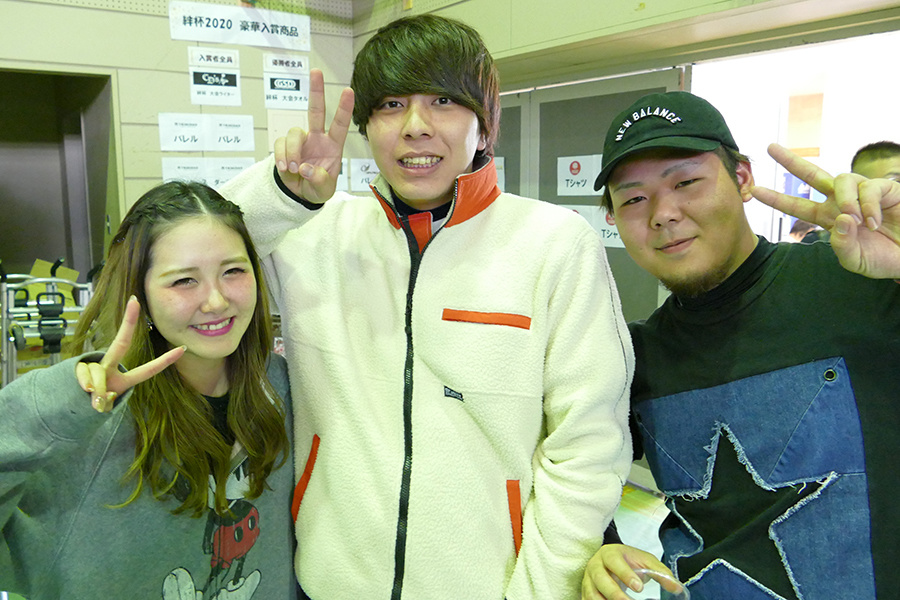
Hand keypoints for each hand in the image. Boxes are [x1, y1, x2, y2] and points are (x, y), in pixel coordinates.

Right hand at [76, 296, 184, 412]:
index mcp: (123, 377)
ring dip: (96, 390)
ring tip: (93, 398)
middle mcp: (110, 366)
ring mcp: (95, 366)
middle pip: (121, 343)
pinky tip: (85, 392)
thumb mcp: (103, 405)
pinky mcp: (78, 367)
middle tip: (134, 302)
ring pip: (99, 373)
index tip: (183, 348)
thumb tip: (98, 392)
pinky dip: (85, 386)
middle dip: (129, 322)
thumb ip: (103, 400)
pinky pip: (85, 375)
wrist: (70, 404)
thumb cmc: (91, 403)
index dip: (165, 361)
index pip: (148, 370)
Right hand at [274, 68, 354, 202]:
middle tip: (316, 71)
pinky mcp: (285, 146)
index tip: (348, 91)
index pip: (340, 125)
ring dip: (292, 151)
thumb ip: (319, 180)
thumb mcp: (324, 190)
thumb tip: (305, 168)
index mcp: (333, 146)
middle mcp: (317, 138)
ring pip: (294, 133)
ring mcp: (301, 141)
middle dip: (316, 91)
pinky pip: (280, 144)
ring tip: (294, 169)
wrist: (300, 195)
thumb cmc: (317, 188)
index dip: (344, 109)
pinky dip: (281, 156)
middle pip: (316, 110)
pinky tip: (286, 169)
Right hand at [581, 544, 681, 599]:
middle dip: (614, 593)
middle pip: (600, 579)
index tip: (639, 587)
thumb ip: (660, 572)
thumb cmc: (628, 561)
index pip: (614, 561)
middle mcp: (595, 565)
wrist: (610, 561)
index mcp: (609, 554)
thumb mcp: (644, 561)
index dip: (625, 574)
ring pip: (591, 593)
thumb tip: (677, 588)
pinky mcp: (585, 592)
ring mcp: (588, 580)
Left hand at [751, 143, 899, 278]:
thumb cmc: (885, 258)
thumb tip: (840, 219)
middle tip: (770, 148)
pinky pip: (869, 188)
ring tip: (857, 221)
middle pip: (812, 174)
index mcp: (829, 218)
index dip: (777, 199)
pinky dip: (868, 206)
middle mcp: (842, 201)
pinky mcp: (885, 188)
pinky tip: (875, 222)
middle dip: (791, 161)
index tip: (755, 190)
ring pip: (841, 179)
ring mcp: (863, 192)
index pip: (798, 206)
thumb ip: (842, 246)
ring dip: (846, 199)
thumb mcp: (856, 261)